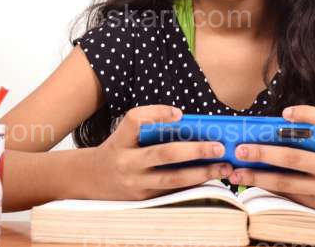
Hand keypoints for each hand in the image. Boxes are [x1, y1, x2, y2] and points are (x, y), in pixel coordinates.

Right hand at [89, 105, 232, 200]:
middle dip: (195, 150)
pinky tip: (210, 177)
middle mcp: (127, 163)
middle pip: (163, 154)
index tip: (180, 114)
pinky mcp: (143, 199)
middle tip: (219, 147)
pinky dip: (192, 183)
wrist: (91, 180)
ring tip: (223, 167)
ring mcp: (135, 184)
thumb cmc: (116, 150)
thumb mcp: (123, 133)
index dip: (158, 114)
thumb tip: (182, 119)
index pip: (135, 121)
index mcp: (120, 141)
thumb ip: (148, 123)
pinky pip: (172, 190)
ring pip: (173, 178)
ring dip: (201, 173)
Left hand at [228, 105, 314, 213]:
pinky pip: (286, 193)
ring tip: (236, 173)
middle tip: (240, 149)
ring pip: (285, 181)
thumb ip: (306, 134)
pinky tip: (249, 182)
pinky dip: (265, 186)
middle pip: (294, 157)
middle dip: (264, 153)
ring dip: (257, 177)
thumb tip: (270, 127)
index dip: (306, 114)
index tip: (285, 112)